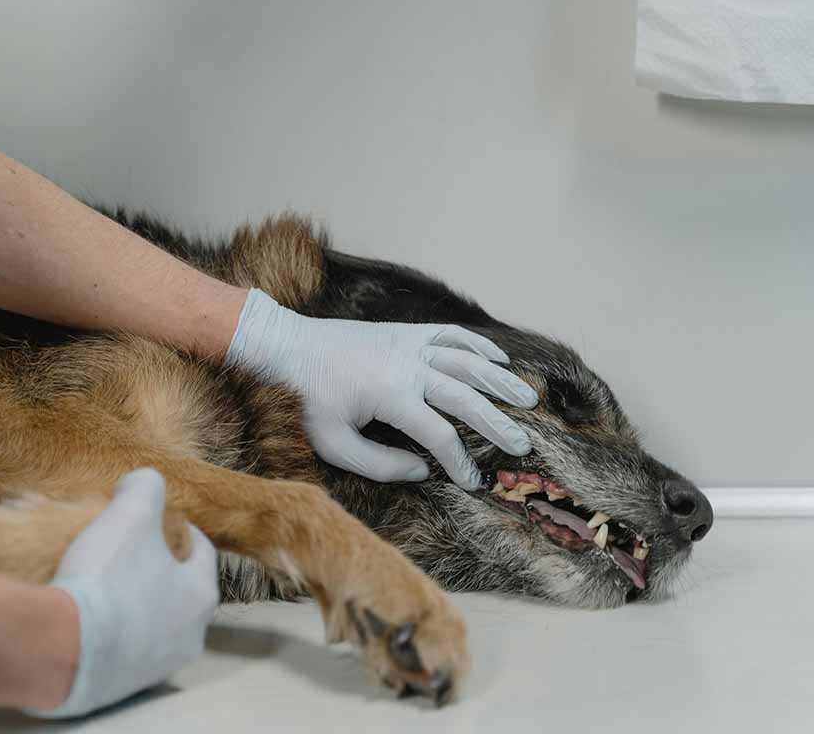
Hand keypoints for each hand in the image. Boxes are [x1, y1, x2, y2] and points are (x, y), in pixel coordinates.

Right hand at [25, 469, 218, 717]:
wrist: (59, 646)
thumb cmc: (107, 577)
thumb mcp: (130, 515)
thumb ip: (145, 487)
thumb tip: (145, 479)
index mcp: (200, 598)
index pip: (202, 554)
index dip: (181, 531)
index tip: (162, 520)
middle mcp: (187, 639)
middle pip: (177, 591)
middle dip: (157, 569)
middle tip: (130, 549)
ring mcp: (154, 667)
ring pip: (150, 622)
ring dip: (134, 601)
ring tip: (106, 580)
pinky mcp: (118, 686)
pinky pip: (120, 648)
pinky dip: (110, 629)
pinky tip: (87, 613)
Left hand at [226, 289, 537, 488]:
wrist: (286, 347)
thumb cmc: (305, 399)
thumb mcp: (332, 443)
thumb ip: (379, 464)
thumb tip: (423, 469)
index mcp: (390, 395)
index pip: (439, 434)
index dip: (459, 461)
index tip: (472, 481)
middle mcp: (407, 366)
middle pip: (465, 395)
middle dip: (496, 422)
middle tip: (522, 443)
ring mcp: (409, 344)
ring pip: (467, 360)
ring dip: (499, 379)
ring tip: (527, 398)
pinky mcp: (405, 332)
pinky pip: (451, 334)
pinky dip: (478, 345)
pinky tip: (499, 358)